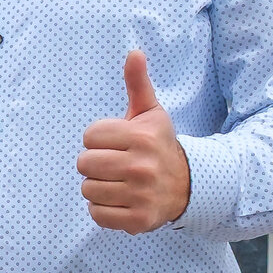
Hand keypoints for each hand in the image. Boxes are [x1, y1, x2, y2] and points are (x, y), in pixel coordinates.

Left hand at [77, 51, 191, 233]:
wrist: (190, 185)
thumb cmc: (158, 144)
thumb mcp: (150, 113)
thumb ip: (138, 83)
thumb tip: (134, 52)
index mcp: (141, 138)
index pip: (89, 136)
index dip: (99, 139)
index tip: (119, 143)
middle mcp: (142, 167)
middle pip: (83, 163)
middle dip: (96, 163)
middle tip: (117, 164)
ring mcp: (141, 195)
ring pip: (87, 189)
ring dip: (99, 187)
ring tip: (120, 182)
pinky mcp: (138, 220)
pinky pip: (96, 214)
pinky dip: (103, 210)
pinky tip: (122, 200)